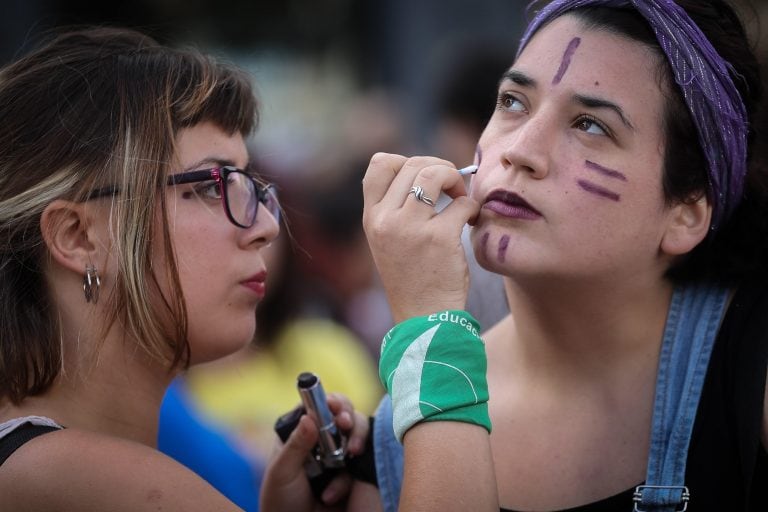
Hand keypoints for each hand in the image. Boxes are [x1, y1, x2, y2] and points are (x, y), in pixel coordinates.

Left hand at [259, 394, 369, 511]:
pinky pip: (365, 457)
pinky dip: (356, 466)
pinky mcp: (355, 470)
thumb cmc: (281, 500)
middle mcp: (323, 438)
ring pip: (357, 429)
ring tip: (352, 451)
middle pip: (342, 412)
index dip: (328, 401)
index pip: (317, 406)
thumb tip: (310, 417)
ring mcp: (341, 452)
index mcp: (301, 433)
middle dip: (347, 413)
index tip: (333, 405)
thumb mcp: (283, 472)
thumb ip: (296, 445)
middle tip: (345, 423)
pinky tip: (334, 489)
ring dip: (357, 435)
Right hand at [362, 153, 479, 321]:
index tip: (423, 178)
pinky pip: (462, 203)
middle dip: (439, 167)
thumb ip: (396, 208)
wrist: (424, 319)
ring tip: (461, 198)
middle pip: (412, 164)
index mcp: (372, 218)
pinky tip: (472, 221)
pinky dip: (472, 207)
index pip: (379, 164)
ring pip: (434, 173)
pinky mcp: (439, 238)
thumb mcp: (388, 241)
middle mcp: (386, 220)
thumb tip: (428, 171)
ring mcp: (410, 228)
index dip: (406, 160)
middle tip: (452, 187)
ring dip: (455, 178)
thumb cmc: (413, 279)